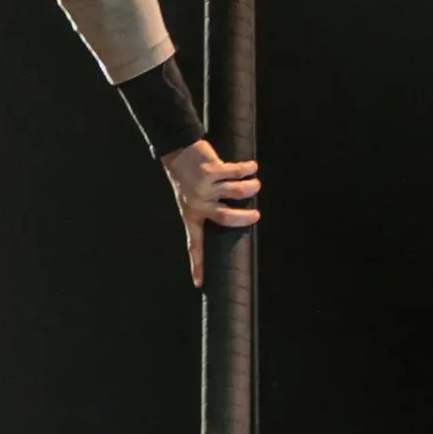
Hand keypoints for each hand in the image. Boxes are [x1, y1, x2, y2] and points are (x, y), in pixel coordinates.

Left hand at [161, 138, 260, 285]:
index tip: (199, 284)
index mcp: (191, 214)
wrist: (176, 150)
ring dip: (251, 187)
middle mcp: (198, 203)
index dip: (197, 264)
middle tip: (256, 215)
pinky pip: (237, 172)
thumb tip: (233, 219)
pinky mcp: (211, 170)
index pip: (194, 244)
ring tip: (255, 185)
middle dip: (246, 218)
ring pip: (237, 191)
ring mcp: (204, 187)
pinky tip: (252, 167)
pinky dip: (248, 169)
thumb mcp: (189, 199)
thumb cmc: (186, 177)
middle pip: (227, 218)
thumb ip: (205, 210)